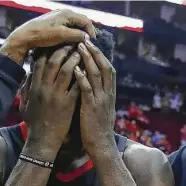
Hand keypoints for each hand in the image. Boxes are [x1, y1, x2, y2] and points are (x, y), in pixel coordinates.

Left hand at [0, 9, 95, 64]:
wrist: (25, 35)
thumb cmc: (43, 35)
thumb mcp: (62, 35)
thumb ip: (77, 35)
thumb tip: (87, 38)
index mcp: (68, 13)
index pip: (87, 21)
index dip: (92, 32)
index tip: (93, 44)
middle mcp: (64, 12)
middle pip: (81, 22)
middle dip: (86, 33)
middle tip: (88, 44)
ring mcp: (58, 17)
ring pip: (74, 25)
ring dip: (79, 33)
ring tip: (81, 44)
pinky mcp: (53, 23)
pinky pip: (67, 27)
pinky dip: (72, 33)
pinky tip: (71, 42)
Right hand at [22, 46, 80, 160]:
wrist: (42, 142)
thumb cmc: (33, 124)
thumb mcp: (23, 105)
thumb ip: (24, 89)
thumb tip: (26, 76)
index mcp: (34, 88)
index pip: (40, 62)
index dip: (48, 50)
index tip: (56, 44)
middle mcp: (44, 89)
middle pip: (54, 61)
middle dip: (63, 49)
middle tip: (72, 43)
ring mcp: (56, 96)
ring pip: (66, 70)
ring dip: (75, 59)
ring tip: (82, 52)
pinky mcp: (68, 104)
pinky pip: (76, 86)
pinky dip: (83, 76)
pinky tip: (88, 70)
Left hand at [74, 41, 116, 155]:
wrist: (101, 146)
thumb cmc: (98, 130)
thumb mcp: (102, 110)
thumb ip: (99, 97)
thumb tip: (94, 87)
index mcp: (110, 95)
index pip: (109, 70)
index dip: (101, 56)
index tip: (92, 46)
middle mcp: (108, 95)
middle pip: (105, 67)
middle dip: (95, 52)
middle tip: (85, 40)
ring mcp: (100, 100)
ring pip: (97, 74)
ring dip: (88, 59)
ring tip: (79, 47)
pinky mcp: (91, 107)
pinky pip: (87, 89)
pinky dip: (81, 77)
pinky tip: (74, 68)